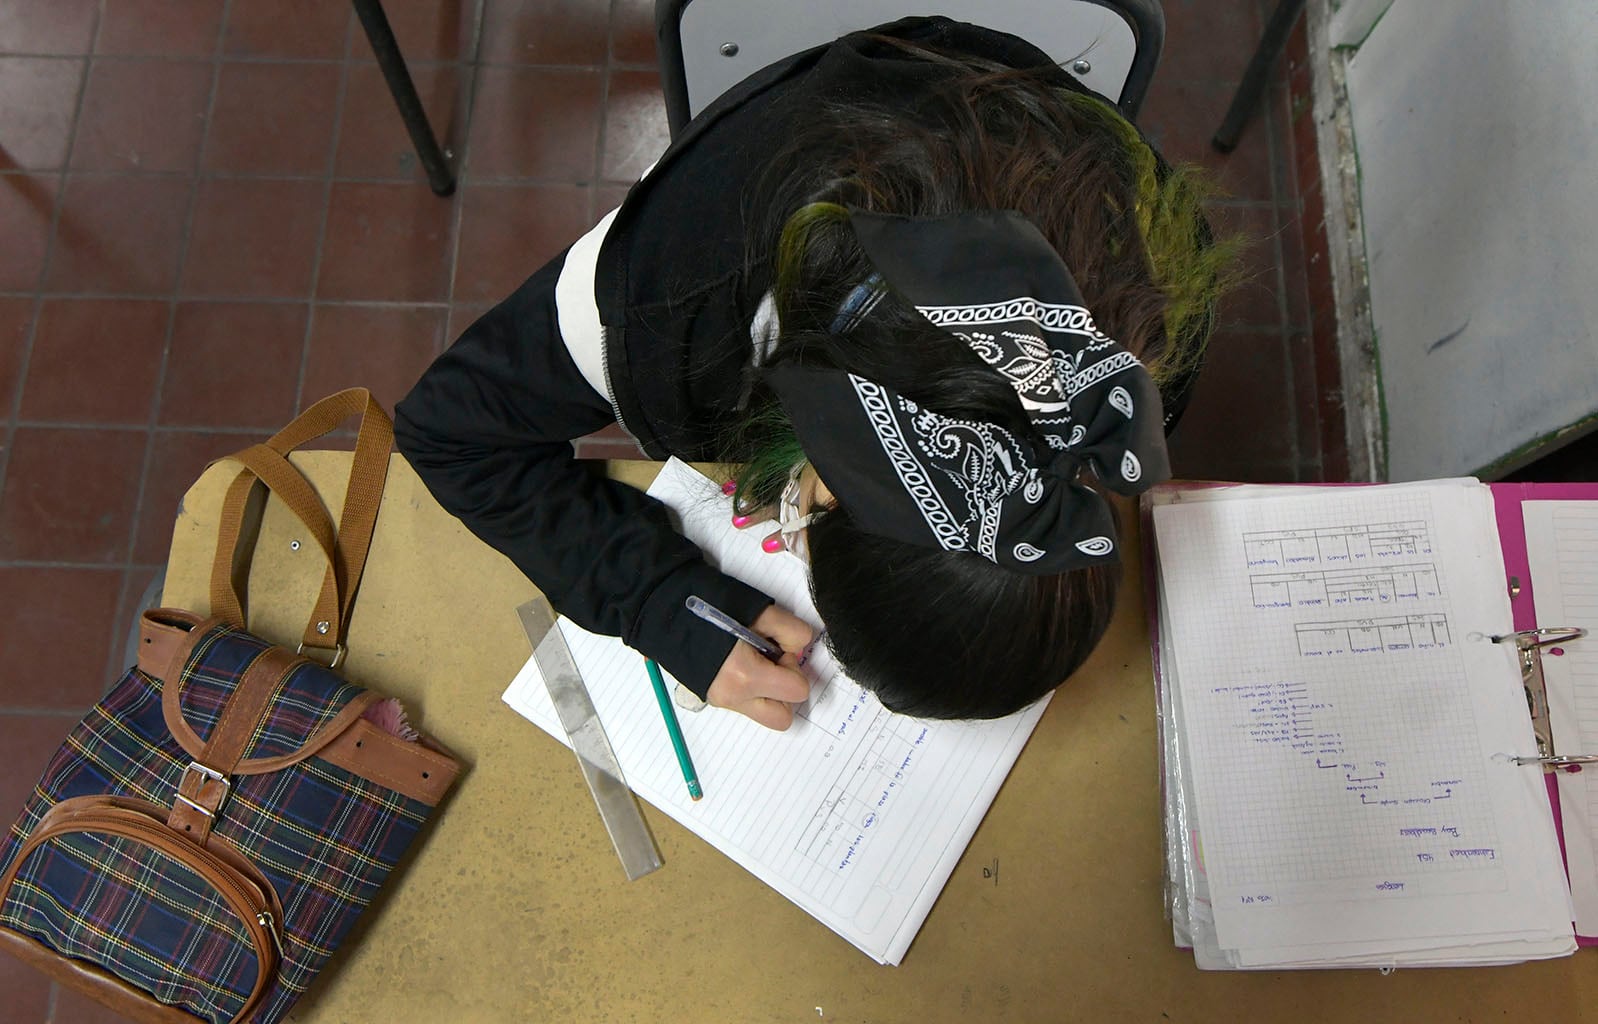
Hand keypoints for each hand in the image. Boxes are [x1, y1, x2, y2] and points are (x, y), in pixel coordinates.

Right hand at [705, 605, 814, 729]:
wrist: (662, 606)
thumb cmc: (707, 601)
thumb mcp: (760, 609)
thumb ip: (791, 630)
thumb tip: (798, 648)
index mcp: (744, 675)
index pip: (798, 690)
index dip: (795, 667)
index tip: (778, 648)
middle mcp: (732, 696)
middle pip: (782, 718)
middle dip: (786, 691)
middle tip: (773, 662)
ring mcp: (719, 700)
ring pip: (763, 714)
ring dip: (769, 692)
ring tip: (755, 660)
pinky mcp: (711, 697)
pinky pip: (745, 703)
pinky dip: (752, 687)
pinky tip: (739, 661)